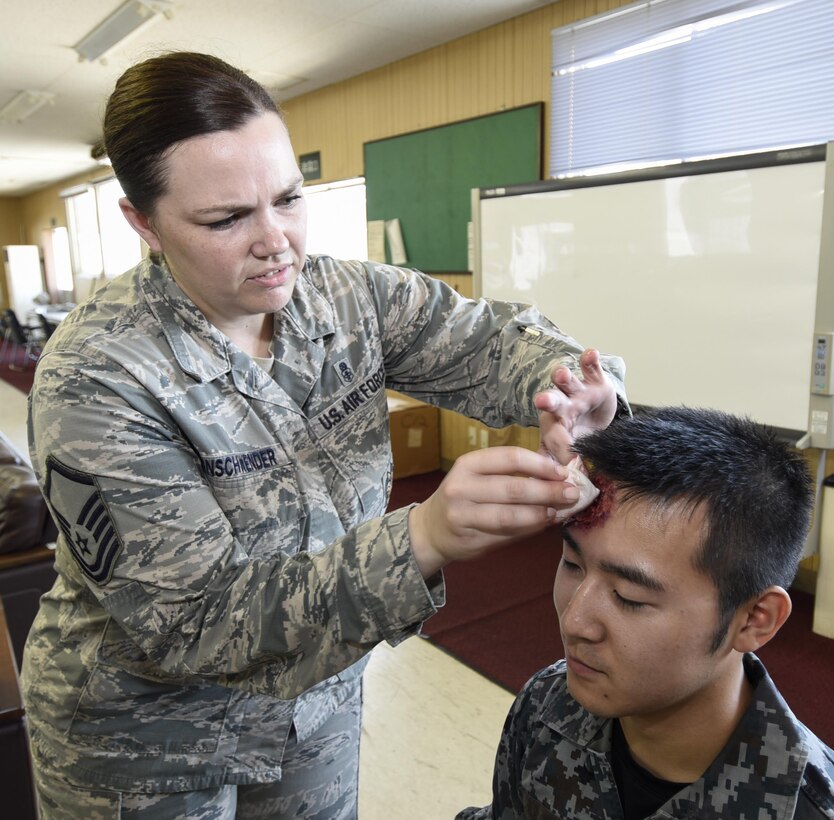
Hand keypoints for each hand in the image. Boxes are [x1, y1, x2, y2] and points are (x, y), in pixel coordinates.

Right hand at [407, 446, 578, 577]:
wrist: (430, 529)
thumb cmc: (464, 497)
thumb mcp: (477, 476)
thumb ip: (511, 474)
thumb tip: (555, 476)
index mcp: (467, 464)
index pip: (510, 458)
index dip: (541, 465)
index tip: (563, 472)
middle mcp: (461, 488)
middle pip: (514, 488)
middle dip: (548, 491)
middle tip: (572, 494)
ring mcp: (462, 516)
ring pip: (511, 516)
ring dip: (540, 514)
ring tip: (557, 512)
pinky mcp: (469, 540)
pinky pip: (506, 535)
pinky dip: (528, 530)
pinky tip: (541, 525)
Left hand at [535, 348, 617, 463]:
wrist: (594, 419)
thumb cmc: (576, 438)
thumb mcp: (569, 454)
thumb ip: (560, 470)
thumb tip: (550, 501)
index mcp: (553, 429)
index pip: (556, 439)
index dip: (562, 450)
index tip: (567, 461)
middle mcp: (562, 408)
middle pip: (553, 404)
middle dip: (548, 401)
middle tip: (541, 401)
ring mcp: (578, 393)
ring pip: (568, 384)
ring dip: (564, 378)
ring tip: (560, 373)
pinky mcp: (595, 381)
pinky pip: (591, 368)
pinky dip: (590, 361)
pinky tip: (591, 353)